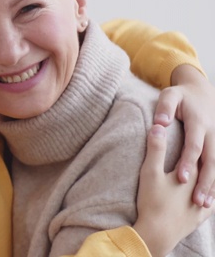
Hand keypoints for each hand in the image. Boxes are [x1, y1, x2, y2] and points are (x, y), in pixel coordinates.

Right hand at [134, 125, 213, 256]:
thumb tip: (159, 125)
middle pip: (208, 166)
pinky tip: (213, 199)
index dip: (194, 140)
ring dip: (212, 179)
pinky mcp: (200, 216)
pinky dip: (214, 198)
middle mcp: (201, 185)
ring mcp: (202, 202)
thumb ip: (156, 148)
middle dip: (205, 158)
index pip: (197, 150)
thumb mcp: (150, 172)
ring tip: (211, 171)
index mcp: (191, 171)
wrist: (158, 233)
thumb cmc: (152, 201)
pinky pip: (213, 205)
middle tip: (200, 149)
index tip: (190, 130)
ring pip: (214, 185)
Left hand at [154, 64, 214, 206]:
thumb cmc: (181, 96)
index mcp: (199, 123)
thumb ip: (165, 108)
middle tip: (196, 201)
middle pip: (211, 160)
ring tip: (204, 205)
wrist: (201, 91)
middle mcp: (212, 133)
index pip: (194, 146)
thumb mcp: (170, 95)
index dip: (188, 163)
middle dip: (205, 182)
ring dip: (213, 186)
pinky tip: (211, 198)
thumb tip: (160, 123)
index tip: (181, 179)